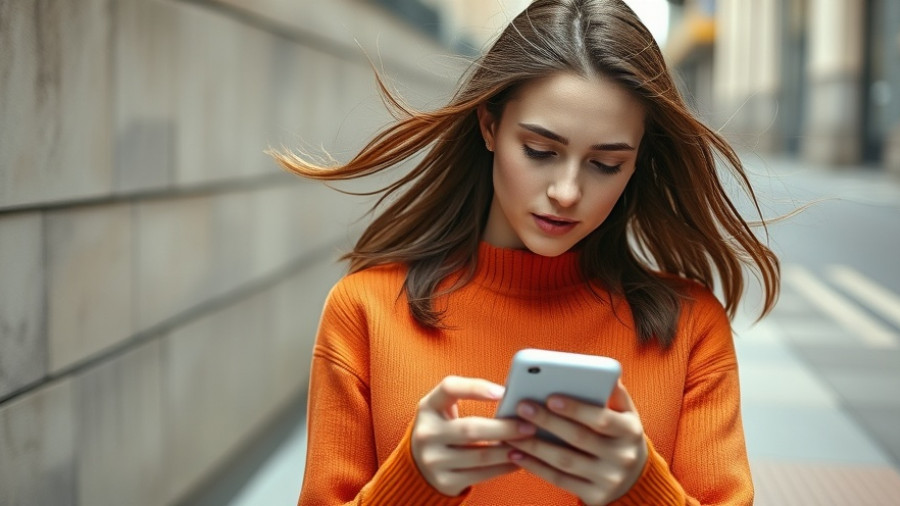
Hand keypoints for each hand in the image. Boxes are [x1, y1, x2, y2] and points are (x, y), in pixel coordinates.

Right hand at [411, 375, 536, 495]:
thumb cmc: (443, 428)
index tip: (503, 392)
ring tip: (528, 444)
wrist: (418, 465)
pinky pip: (481, 475)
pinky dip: (503, 468)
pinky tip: (518, 461)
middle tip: (529, 426)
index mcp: (428, 407)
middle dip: (504, 428)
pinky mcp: (444, 481)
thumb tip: (512, 395)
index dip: (476, 388)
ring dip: (508, 450)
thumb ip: (468, 396)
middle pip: (471, 428)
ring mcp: (433, 460)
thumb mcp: (443, 409)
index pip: (449, 388)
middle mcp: (426, 433)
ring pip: (480, 455)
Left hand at [505, 380, 646, 505]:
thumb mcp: (627, 415)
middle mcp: (622, 457)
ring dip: (534, 446)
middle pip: (579, 438)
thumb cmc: (620, 437)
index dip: (576, 409)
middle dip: (548, 422)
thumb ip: (615, 394)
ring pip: (564, 461)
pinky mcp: (594, 496)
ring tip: (510, 432)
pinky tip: (516, 454)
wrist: (634, 480)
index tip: (550, 397)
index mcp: (630, 432)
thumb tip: (603, 371)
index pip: (602, 419)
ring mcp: (608, 479)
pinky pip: (559, 480)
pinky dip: (535, 467)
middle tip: (522, 407)